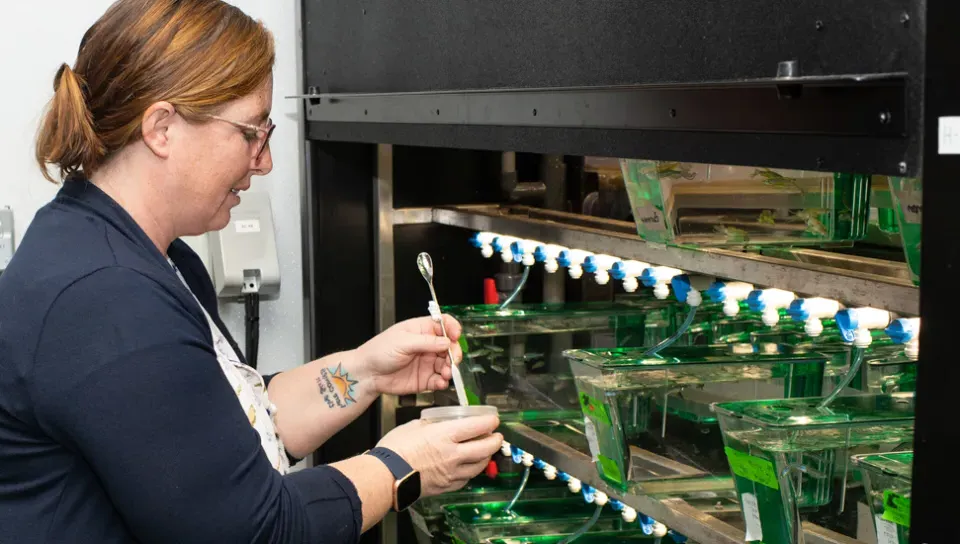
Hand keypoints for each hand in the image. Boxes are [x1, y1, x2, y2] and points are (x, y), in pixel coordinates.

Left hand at [356, 315, 463, 395]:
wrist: (367, 374)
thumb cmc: (378, 352)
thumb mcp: (402, 342)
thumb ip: (426, 342)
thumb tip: (446, 342)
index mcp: (421, 330)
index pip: (444, 324)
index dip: (453, 328)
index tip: (456, 336)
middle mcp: (427, 346)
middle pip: (450, 346)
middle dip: (454, 353)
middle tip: (452, 360)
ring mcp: (427, 363)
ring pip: (447, 364)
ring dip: (450, 369)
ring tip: (446, 373)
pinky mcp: (425, 379)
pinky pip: (439, 380)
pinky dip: (443, 382)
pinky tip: (440, 382)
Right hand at [377, 414, 501, 496]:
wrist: (385, 477)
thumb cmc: (395, 450)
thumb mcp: (414, 426)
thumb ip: (431, 424)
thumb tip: (439, 423)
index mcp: (446, 435)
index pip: (478, 427)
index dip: (490, 422)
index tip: (493, 420)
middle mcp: (453, 455)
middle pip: (486, 448)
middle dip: (495, 440)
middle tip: (496, 436)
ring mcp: (451, 473)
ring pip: (479, 465)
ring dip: (486, 456)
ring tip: (485, 450)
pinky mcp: (446, 486)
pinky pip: (466, 479)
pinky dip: (471, 471)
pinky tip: (468, 466)